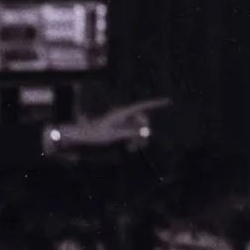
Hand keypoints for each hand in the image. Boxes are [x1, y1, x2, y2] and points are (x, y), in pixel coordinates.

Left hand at [56, 97, 171, 148]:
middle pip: (141, 120)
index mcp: (122, 113)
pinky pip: (130, 131)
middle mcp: (122, 115)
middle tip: (141, 144)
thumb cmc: (95, 134)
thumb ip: (130, 132)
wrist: (82, 135)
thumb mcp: (113, 134)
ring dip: (138, 137)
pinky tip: (130, 148)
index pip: (141, 106)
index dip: (155, 103)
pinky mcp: (118, 128)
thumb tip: (146, 131)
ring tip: (133, 149)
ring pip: (136, 127)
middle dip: (144, 130)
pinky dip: (132, 138)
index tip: (167, 101)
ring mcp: (121, 121)